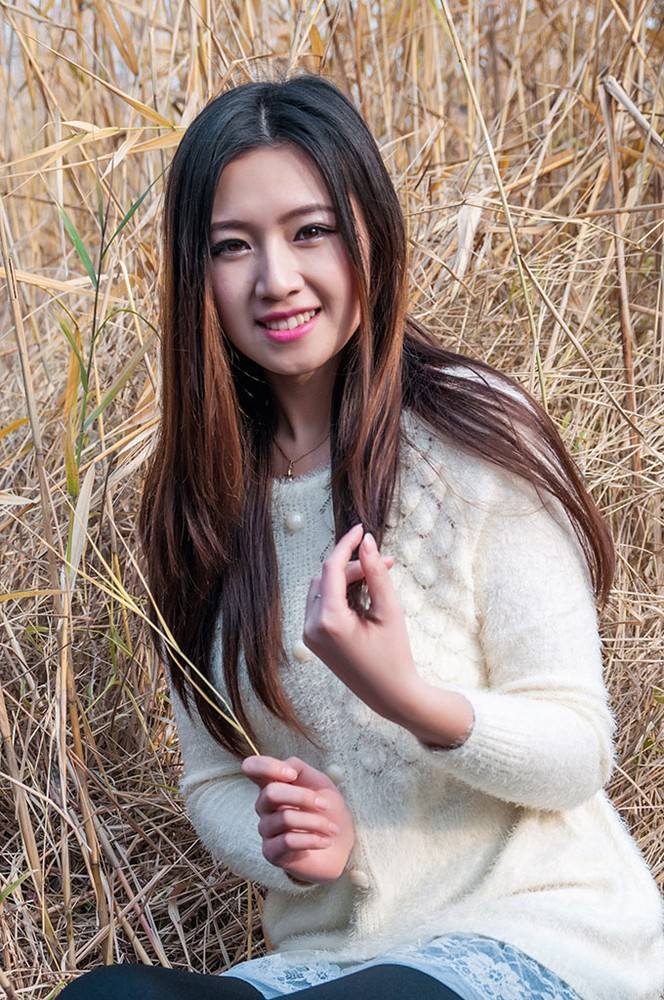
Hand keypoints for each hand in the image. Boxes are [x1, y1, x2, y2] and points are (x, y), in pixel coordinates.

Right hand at [241, 754, 355, 884]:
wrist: (341, 843)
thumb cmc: (327, 809)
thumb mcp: (318, 782)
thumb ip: (299, 769)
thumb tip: (286, 767)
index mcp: (273, 783)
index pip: (252, 767)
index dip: (268, 767)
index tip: (292, 775)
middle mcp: (264, 806)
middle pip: (271, 793)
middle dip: (303, 797)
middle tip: (325, 805)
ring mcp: (266, 829)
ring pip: (285, 818)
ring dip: (315, 822)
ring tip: (331, 829)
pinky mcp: (271, 852)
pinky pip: (287, 841)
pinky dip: (311, 839)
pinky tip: (325, 841)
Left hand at [302, 523, 419, 723]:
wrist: (391, 695)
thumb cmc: (394, 655)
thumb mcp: (389, 610)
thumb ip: (376, 573)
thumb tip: (367, 542)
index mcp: (328, 621)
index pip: (331, 568)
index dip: (347, 544)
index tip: (362, 529)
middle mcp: (311, 627)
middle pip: (327, 578)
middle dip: (354, 567)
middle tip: (386, 564)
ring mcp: (309, 635)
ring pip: (323, 589)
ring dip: (346, 578)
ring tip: (377, 578)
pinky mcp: (313, 640)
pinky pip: (322, 604)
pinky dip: (340, 594)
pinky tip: (363, 594)